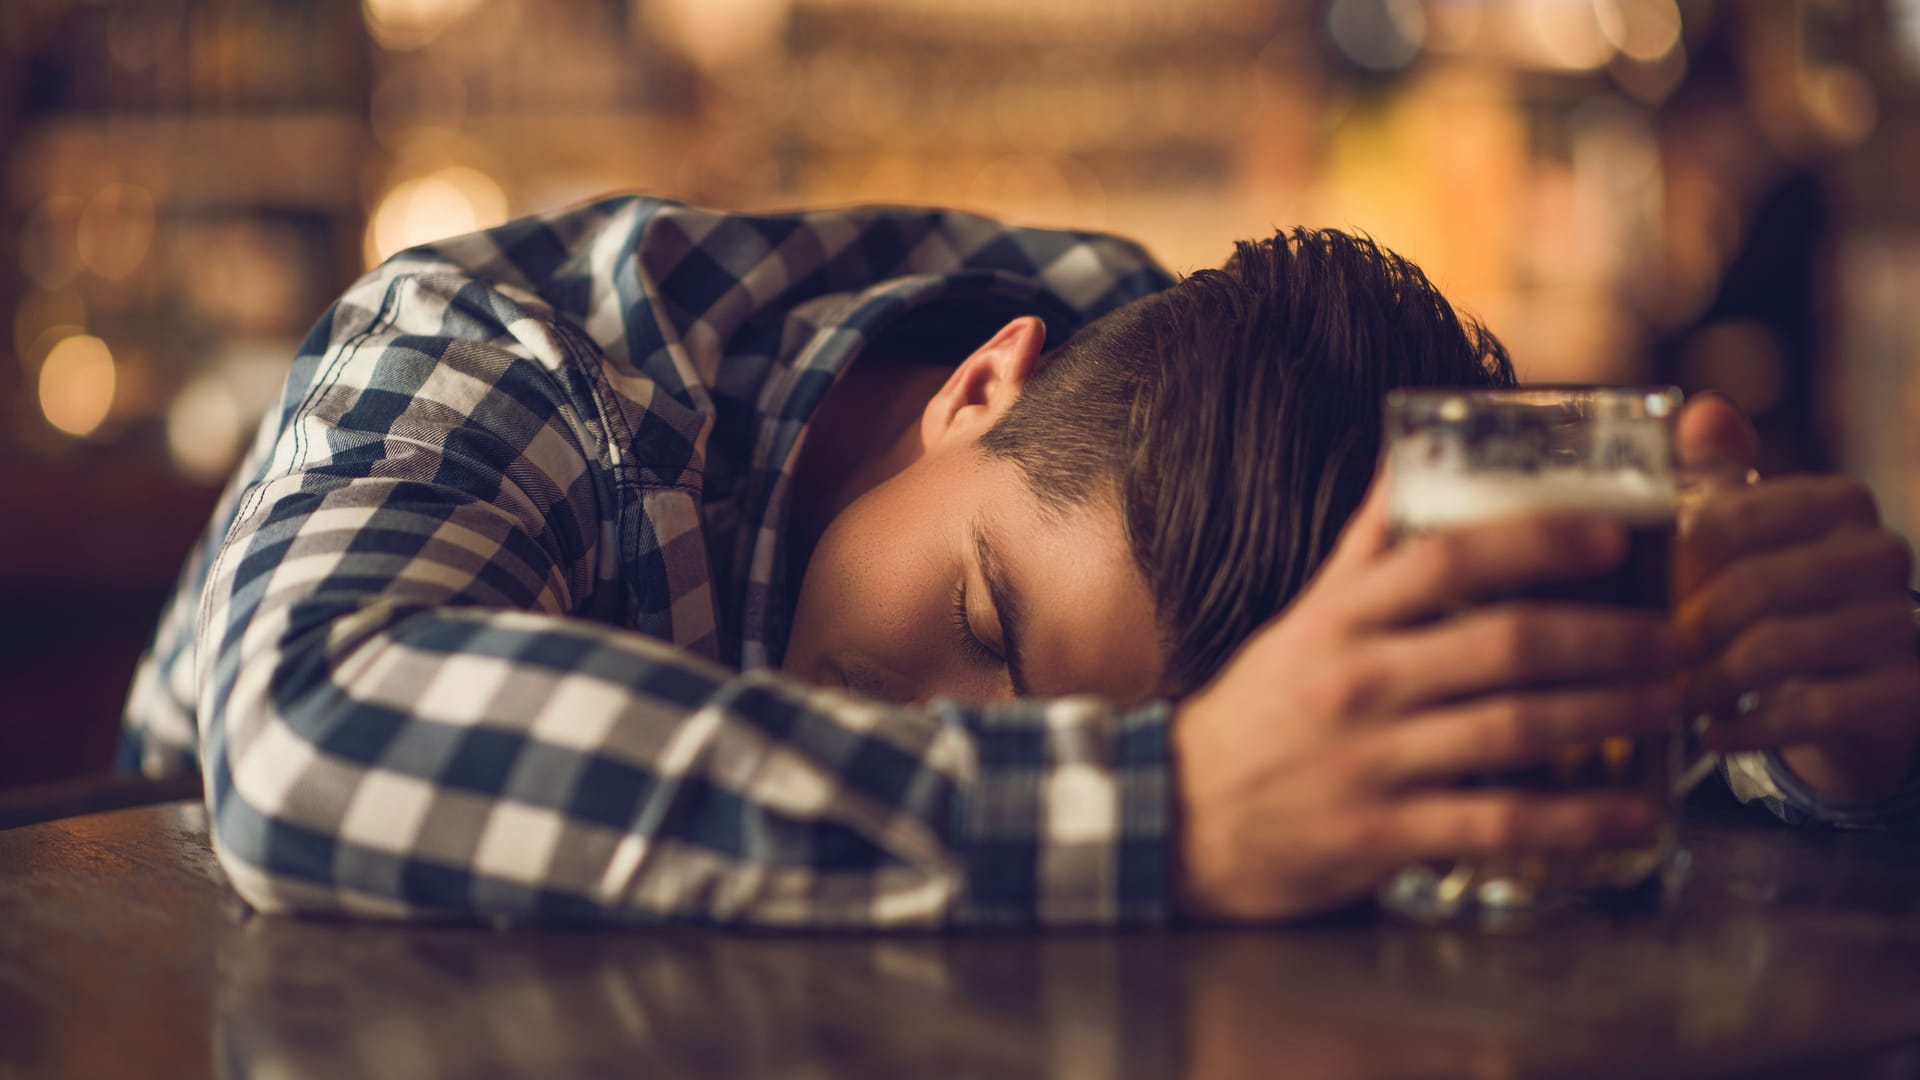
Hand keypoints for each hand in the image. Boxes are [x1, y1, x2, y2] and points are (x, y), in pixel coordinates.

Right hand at [1172, 472, 1681, 921]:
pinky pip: (1495, 823)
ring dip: (1607, 714)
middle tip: (1675, 637)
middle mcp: (1358, 680)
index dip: (1536, 541)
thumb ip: (1363, 550)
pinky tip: (1632, 811)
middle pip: (1503, 643)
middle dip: (1607, 637)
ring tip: (1670, 703)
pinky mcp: (1379, 835)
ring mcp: (1369, 760)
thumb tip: (1411, 460)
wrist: (1173, 818)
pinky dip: (1574, 819)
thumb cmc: (1255, 713)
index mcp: (1339, 619)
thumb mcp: (1299, 622)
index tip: (1613, 537)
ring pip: (1512, 728)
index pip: (1447, 559)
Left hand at [1675, 396, 1919, 799]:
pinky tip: (1710, 735)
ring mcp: (1904, 623)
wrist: (1858, 691)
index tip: (1635, 597)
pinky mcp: (1909, 692)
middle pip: (1751, 587)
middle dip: (1684, 631)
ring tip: (1671, 698)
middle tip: (1643, 660)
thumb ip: (1715, 476)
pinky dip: (1748, 727)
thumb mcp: (1746, 534)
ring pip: (1778, 649)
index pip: (1729, 521)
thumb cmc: (1779, 598)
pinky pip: (1812, 710)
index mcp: (1840, 501)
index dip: (1671, 566)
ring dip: (1708, 683)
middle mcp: (1883, 553)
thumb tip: (1700, 410)